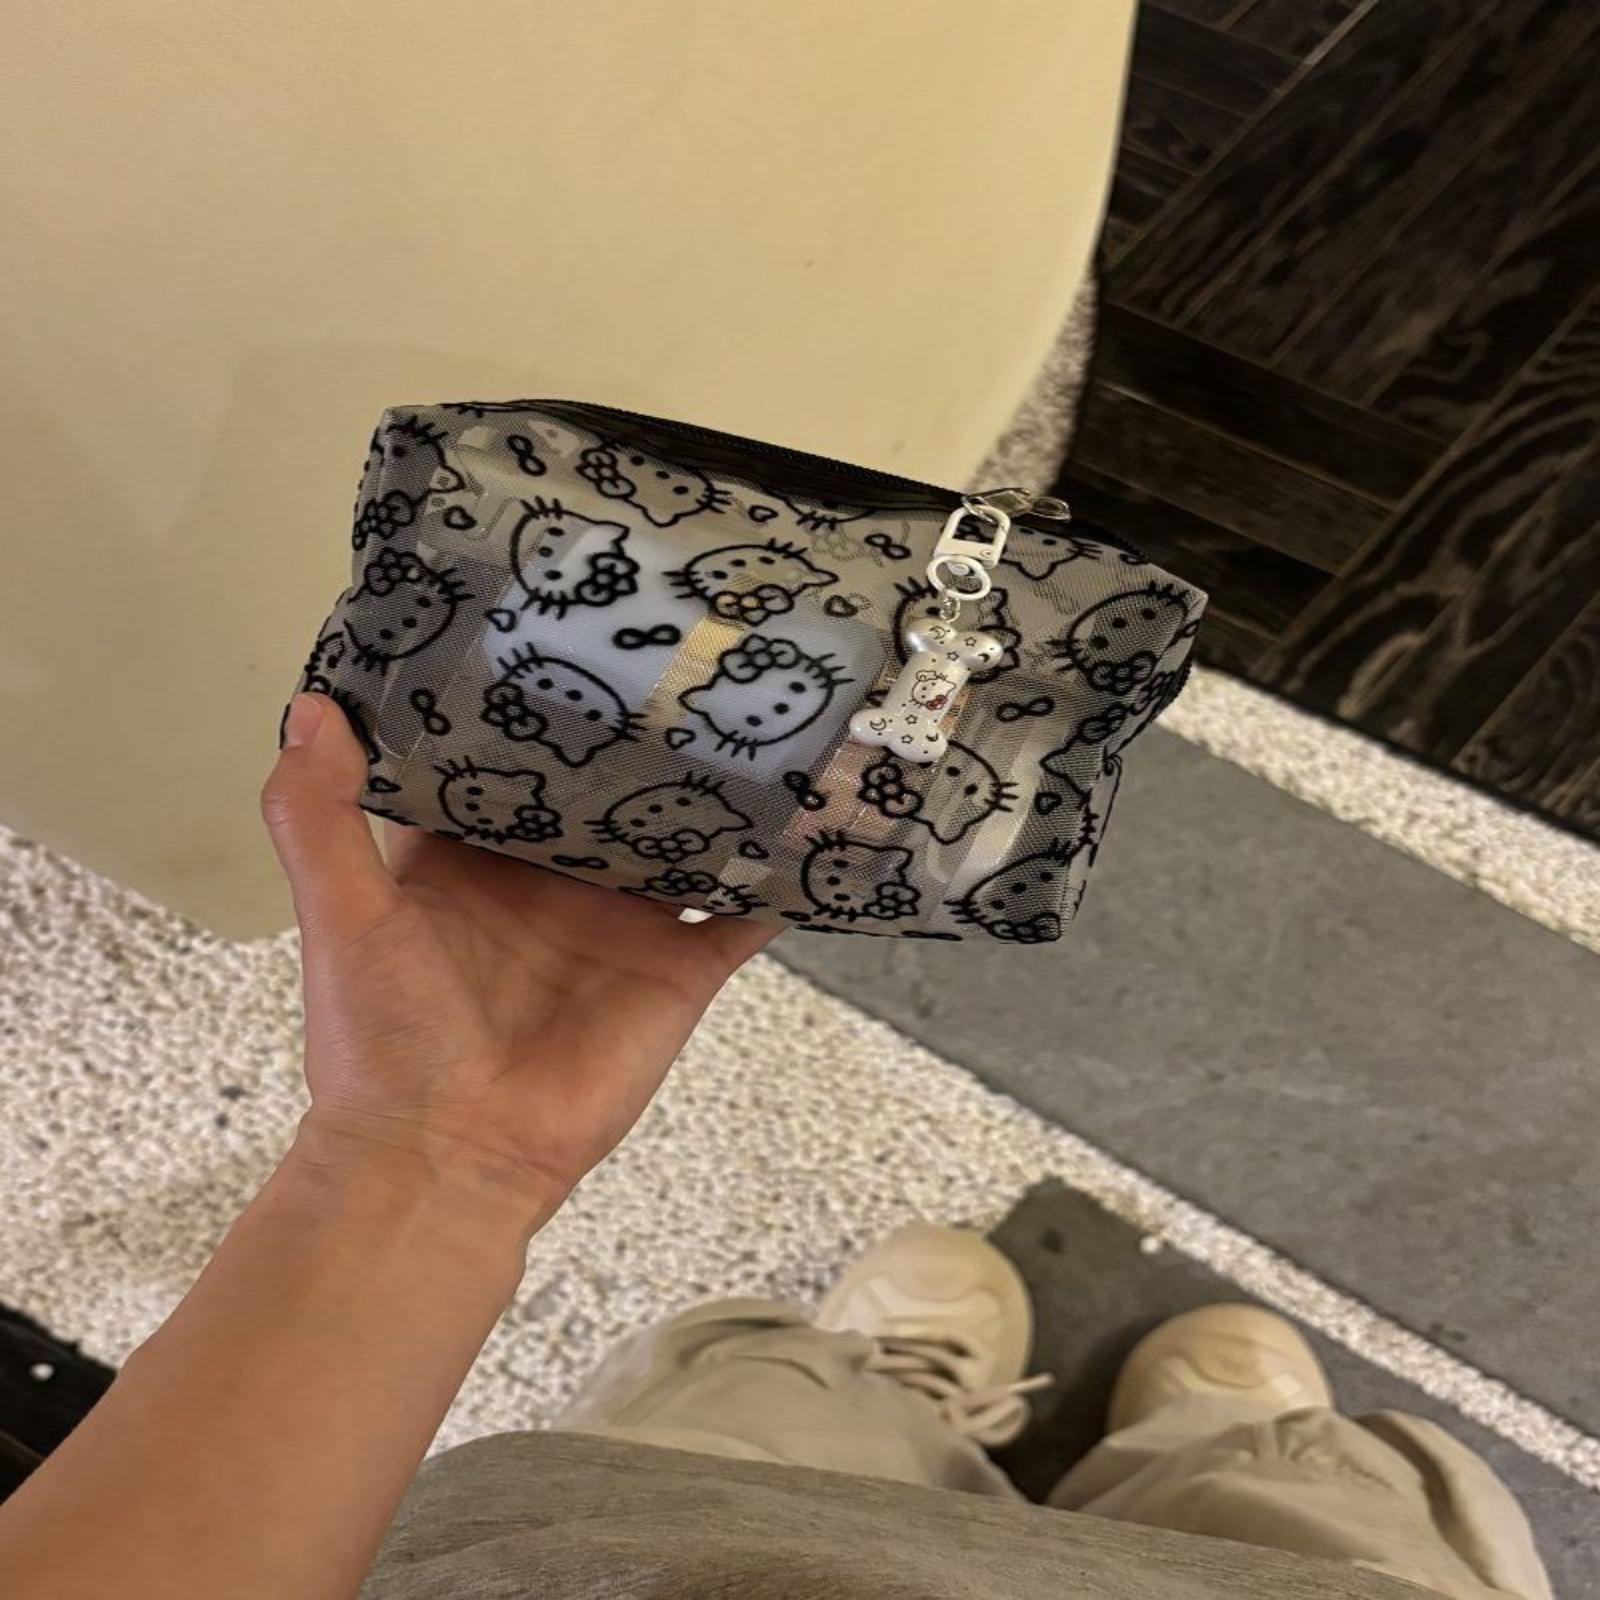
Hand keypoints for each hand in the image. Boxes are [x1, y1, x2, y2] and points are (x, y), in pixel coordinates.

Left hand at [261, 692, 774, 1219]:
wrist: (451, 1159)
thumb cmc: (385, 1040)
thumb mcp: (343, 915)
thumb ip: (319, 815)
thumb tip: (315, 704)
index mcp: (474, 858)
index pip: (509, 761)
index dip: (532, 702)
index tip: (565, 623)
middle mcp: (554, 880)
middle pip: (608, 791)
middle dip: (642, 732)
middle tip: (689, 647)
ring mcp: (624, 923)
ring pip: (682, 839)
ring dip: (718, 789)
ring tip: (766, 709)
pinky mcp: (680, 969)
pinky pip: (742, 914)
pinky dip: (779, 875)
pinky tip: (818, 817)